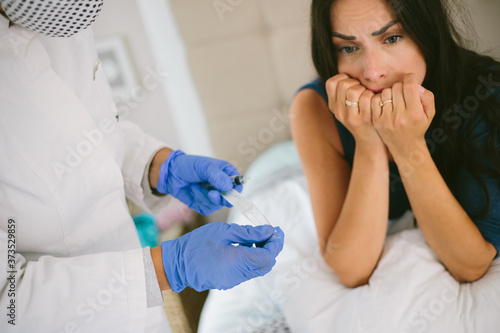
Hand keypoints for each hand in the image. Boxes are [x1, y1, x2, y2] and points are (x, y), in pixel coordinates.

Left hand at [156, 150, 241, 214]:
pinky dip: (199, 201)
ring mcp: (214, 196)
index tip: (227, 192)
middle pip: (230, 199)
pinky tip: (193, 192)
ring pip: (217, 205)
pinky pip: (207, 209)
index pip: (238, 185)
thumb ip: (217, 176)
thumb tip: (228, 187)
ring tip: (195, 187)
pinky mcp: (204, 204)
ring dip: (204, 197)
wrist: (171, 174)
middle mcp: (222, 186)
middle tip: (211, 193)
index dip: (235, 191)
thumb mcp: (204, 167)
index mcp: (226, 174)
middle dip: (219, 198)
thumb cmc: (188, 165)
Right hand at [161, 222, 284, 291]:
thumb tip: (269, 231)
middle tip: (271, 232)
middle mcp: (238, 275)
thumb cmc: (197, 244)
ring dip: (263, 253)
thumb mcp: (223, 231)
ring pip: (258, 269)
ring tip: (258, 237)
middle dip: (272, 248)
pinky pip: (248, 271)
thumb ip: (248, 233)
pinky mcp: (229, 281)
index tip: (277, 230)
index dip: (275, 243)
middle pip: (266, 264)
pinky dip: (252, 259)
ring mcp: (233, 280)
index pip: (267, 256)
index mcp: (237, 261)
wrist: (176, 264)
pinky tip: (246, 246)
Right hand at [325, 73, 380, 147]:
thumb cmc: (364, 118)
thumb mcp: (350, 107)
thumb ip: (347, 92)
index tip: (352, 84)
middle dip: (355, 83)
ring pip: (353, 90)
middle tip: (362, 90)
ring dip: (364, 89)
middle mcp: (338, 112)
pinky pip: (366, 98)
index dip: (343, 78)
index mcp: (334, 106)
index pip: (331, 82)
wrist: (371, 142)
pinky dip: (373, 96)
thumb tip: (350, 73)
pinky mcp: (362, 121)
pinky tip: (375, 101)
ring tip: (368, 95)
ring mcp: (349, 117)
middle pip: (343, 84)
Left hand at [372, 74, 434, 157]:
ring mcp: (386, 120)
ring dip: (391, 92)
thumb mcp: (429, 113)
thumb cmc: (418, 126)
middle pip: (397, 87)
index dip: (410, 78)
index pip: (409, 87)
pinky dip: (380, 98)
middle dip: (401, 86)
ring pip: (385, 92)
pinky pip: (375, 100)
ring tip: (395, 99)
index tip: (410, 79)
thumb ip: (427, 97)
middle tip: (403, 92)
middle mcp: (400, 117)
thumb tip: (416, 85)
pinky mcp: (376, 121)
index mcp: (414, 114)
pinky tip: (386, 103)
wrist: (405, 146)